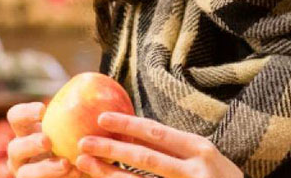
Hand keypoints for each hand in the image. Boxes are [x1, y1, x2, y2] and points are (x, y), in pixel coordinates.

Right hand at [6, 102, 81, 177]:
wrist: (82, 165)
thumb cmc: (80, 140)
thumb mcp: (82, 125)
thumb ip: (86, 112)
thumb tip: (101, 89)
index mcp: (26, 131)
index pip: (15, 117)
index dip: (25, 113)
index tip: (43, 110)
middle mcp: (20, 153)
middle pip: (14, 147)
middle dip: (30, 144)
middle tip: (47, 141)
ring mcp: (25, 172)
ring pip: (25, 173)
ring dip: (44, 168)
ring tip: (66, 164)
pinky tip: (77, 172)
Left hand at [74, 112, 242, 177]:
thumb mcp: (208, 159)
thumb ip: (179, 149)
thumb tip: (136, 134)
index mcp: (200, 150)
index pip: (157, 133)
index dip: (127, 124)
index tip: (101, 119)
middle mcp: (194, 170)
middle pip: (145, 158)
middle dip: (111, 149)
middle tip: (83, 142)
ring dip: (109, 174)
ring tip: (85, 164)